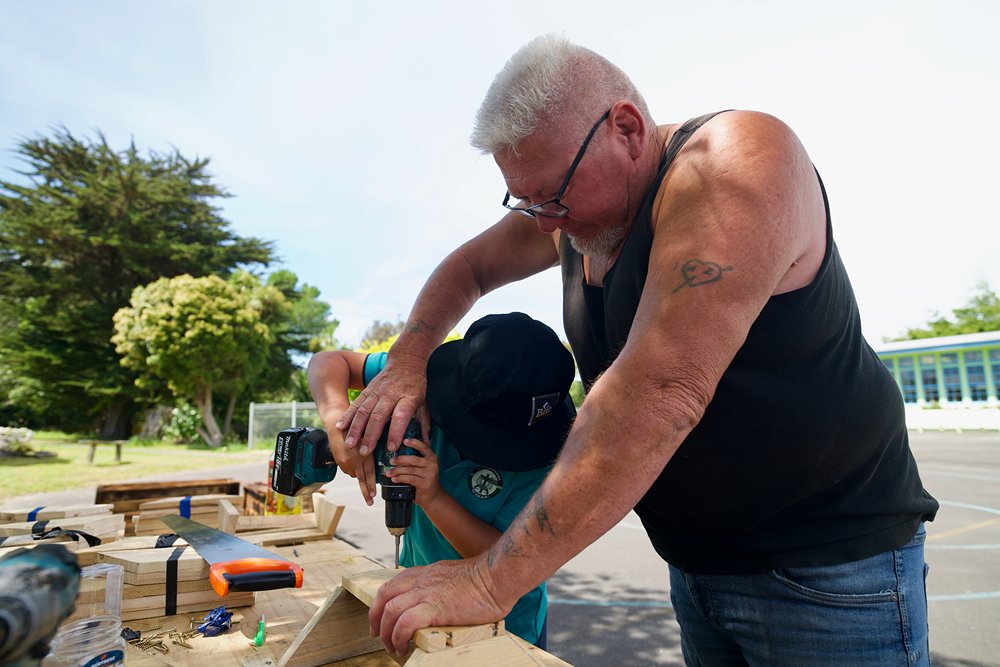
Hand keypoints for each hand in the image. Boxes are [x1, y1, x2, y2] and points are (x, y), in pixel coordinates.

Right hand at [324, 414, 376, 504]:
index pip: (369, 474)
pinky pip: (348, 470)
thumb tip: (382, 461)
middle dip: (366, 491)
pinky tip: (354, 462)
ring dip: (360, 476)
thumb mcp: (368, 437)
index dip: (372, 486)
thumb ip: (374, 450)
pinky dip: (353, 469)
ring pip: (355, 474)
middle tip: (370, 501)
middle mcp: (353, 460)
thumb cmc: (357, 427)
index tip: (374, 495)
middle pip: (361, 479)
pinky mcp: (339, 462)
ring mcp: (345, 462)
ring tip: (363, 472)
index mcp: (363, 454)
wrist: (336, 425)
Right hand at [336, 352, 428, 456]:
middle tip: (365, 452)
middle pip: (378, 416)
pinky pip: (356, 404)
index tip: (391, 447)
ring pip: (364, 411)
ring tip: (350, 444)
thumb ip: (424, 422)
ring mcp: (377, 391)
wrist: (406, 361)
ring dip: (355, 429)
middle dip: (370, 435)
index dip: (395, 432)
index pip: (401, 416)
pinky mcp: (367, 390)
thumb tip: (426, 443)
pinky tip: (340, 427)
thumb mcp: (425, 402)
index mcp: (408, 397)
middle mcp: (390, 394)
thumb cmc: (416, 385)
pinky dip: (347, 415)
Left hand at [369, 557, 507, 655]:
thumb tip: (437, 602)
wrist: (496, 577)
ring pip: (390, 611)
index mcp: (425, 574)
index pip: (392, 585)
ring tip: (394, 647)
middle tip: (378, 636)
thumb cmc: (483, 580)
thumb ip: (439, 586)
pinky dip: (400, 636)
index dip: (381, 603)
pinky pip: (405, 623)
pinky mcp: (434, 607)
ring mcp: (426, 593)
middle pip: (384, 596)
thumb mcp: (452, 576)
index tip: (380, 618)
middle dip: (375, 618)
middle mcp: (420, 581)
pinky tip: (405, 645)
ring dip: (387, 632)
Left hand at [385, 436, 440, 507]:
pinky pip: (410, 479)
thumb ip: (415, 461)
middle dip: (400, 459)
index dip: (414, 443)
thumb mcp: (423, 468)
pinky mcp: (426, 484)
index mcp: (432, 458)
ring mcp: (430, 474)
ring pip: (410, 470)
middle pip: (414, 459)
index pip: (424, 447)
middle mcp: (432, 464)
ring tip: (389, 473)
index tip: (405, 441)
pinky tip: (394, 479)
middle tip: (391, 461)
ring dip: (397, 471)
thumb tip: (397, 456)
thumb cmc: (424, 480)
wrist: (433, 497)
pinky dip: (400, 478)